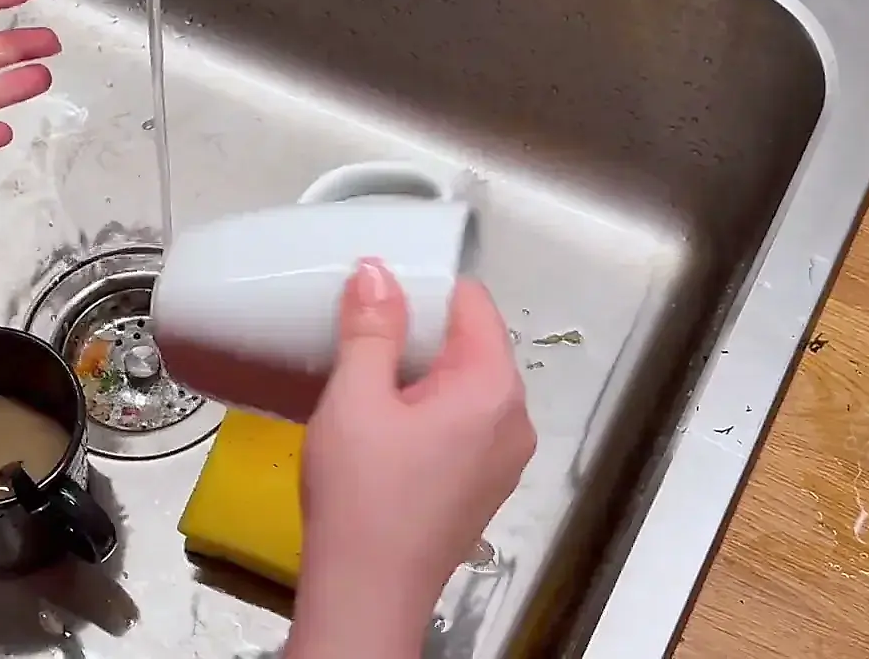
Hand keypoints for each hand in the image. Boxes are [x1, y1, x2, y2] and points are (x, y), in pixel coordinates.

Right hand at [287, 261, 535, 658]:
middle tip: (359, 336)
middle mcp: (513, 422)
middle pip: (471, 345)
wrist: (366, 594)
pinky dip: (424, 413)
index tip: (376, 292)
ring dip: (416, 375)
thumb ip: (371, 329)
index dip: (424, 287)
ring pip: (463, 387)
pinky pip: (460, 426)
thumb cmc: (362, 499)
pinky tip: (379, 427)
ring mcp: (502, 460)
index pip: (473, 304)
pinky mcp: (481, 488)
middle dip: (417, 333)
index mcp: (493, 390)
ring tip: (362, 381)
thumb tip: (378, 273)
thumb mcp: (355, 399)